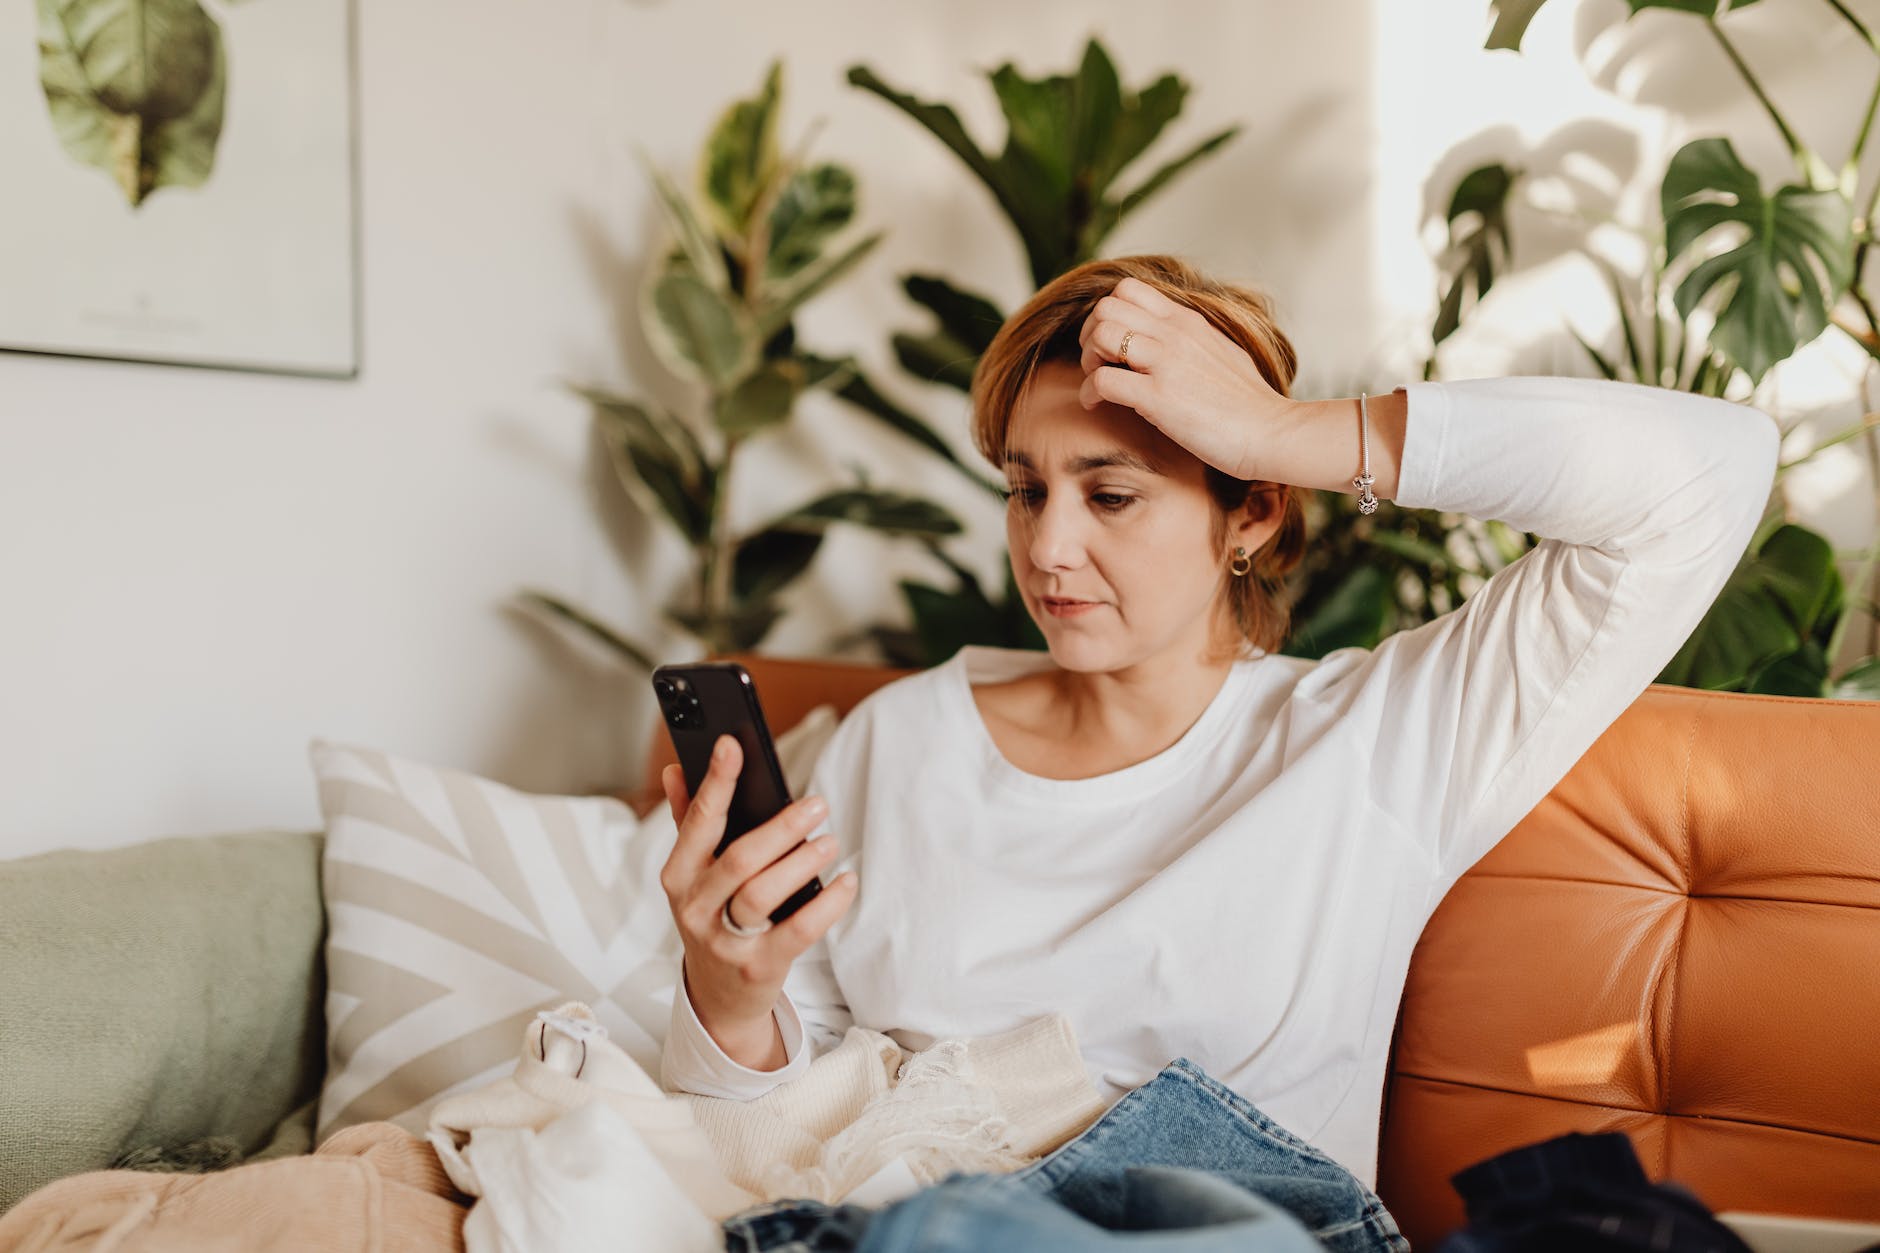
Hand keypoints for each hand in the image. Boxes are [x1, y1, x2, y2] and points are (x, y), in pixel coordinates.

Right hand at [658, 736, 856, 1068]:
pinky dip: (826, 904)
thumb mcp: (694, 875)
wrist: (718, 997)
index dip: (716, 782)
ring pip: (763, 895)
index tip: (733, 744)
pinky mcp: (758, 968)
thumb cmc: (713, 918)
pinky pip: (796, 932)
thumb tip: (676, 769)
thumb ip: (687, 822)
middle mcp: (695, 908)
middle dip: (781, 827)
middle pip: (739, 859)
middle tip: (818, 804)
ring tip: (830, 842)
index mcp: (678, 876)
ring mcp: (725, 941)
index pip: (698, 821)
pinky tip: (846, 882)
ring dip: (801, 863)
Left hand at [1076, 276, 1302, 480]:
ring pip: (1101, 334)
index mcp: (1188, 321)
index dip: (1108, 314)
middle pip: (1106, 307)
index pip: (1128, 289)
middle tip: (1098, 364)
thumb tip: (1167, 342)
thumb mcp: (1220, 354)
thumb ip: (1191, 341)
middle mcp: (1175, 334)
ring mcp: (1166, 363)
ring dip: (1088, 360)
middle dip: (1090, 335)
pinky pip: (1102, 380)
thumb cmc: (1248, 404)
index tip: (1112, 345)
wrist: (1272, 433)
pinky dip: (1089, 394)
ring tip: (1098, 384)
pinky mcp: (1158, 398)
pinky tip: (1098, 407)